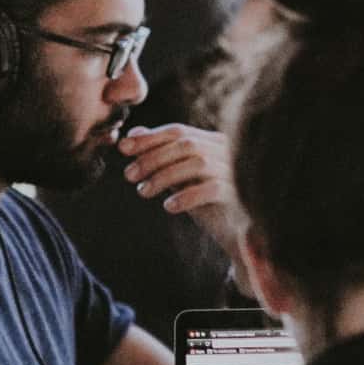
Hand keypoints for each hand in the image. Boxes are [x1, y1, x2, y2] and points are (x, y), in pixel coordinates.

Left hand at [118, 124, 237, 241]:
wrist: (240, 233)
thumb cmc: (208, 203)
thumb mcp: (181, 176)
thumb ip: (162, 154)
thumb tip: (134, 132)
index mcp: (213, 142)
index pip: (179, 131)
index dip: (149, 137)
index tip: (123, 148)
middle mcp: (227, 152)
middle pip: (186, 144)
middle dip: (152, 158)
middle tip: (130, 175)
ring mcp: (235, 172)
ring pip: (197, 163)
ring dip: (164, 176)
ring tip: (143, 192)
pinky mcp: (239, 194)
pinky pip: (211, 189)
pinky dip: (186, 196)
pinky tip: (169, 207)